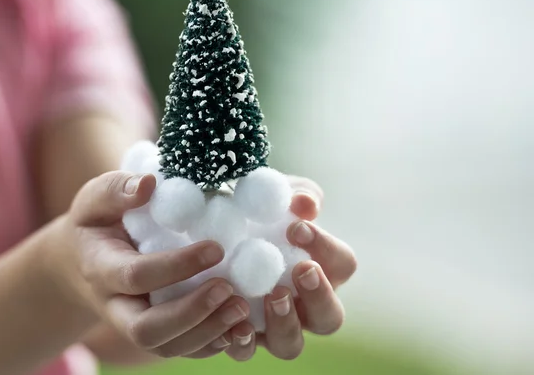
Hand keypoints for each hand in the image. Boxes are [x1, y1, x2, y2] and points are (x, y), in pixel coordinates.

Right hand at [47, 171, 250, 357]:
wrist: (81, 261)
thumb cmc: (95, 223)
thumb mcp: (95, 199)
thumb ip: (117, 189)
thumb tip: (150, 184)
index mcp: (101, 269)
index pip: (137, 276)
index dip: (177, 266)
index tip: (216, 248)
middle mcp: (116, 305)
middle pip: (147, 329)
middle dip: (191, 313)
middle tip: (229, 289)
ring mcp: (132, 324)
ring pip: (165, 346)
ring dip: (206, 332)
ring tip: (241, 308)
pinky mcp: (154, 333)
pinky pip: (179, 350)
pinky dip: (210, 344)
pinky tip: (237, 326)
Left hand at [223, 175, 356, 360]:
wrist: (203, 228)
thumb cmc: (252, 210)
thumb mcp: (274, 194)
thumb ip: (296, 195)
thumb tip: (306, 205)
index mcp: (319, 267)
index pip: (341, 264)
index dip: (326, 248)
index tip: (297, 228)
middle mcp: (302, 303)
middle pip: (330, 317)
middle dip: (319, 295)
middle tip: (301, 270)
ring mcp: (272, 324)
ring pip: (291, 344)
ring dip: (285, 323)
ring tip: (272, 296)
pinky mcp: (241, 335)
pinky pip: (246, 351)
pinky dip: (242, 341)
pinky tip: (233, 323)